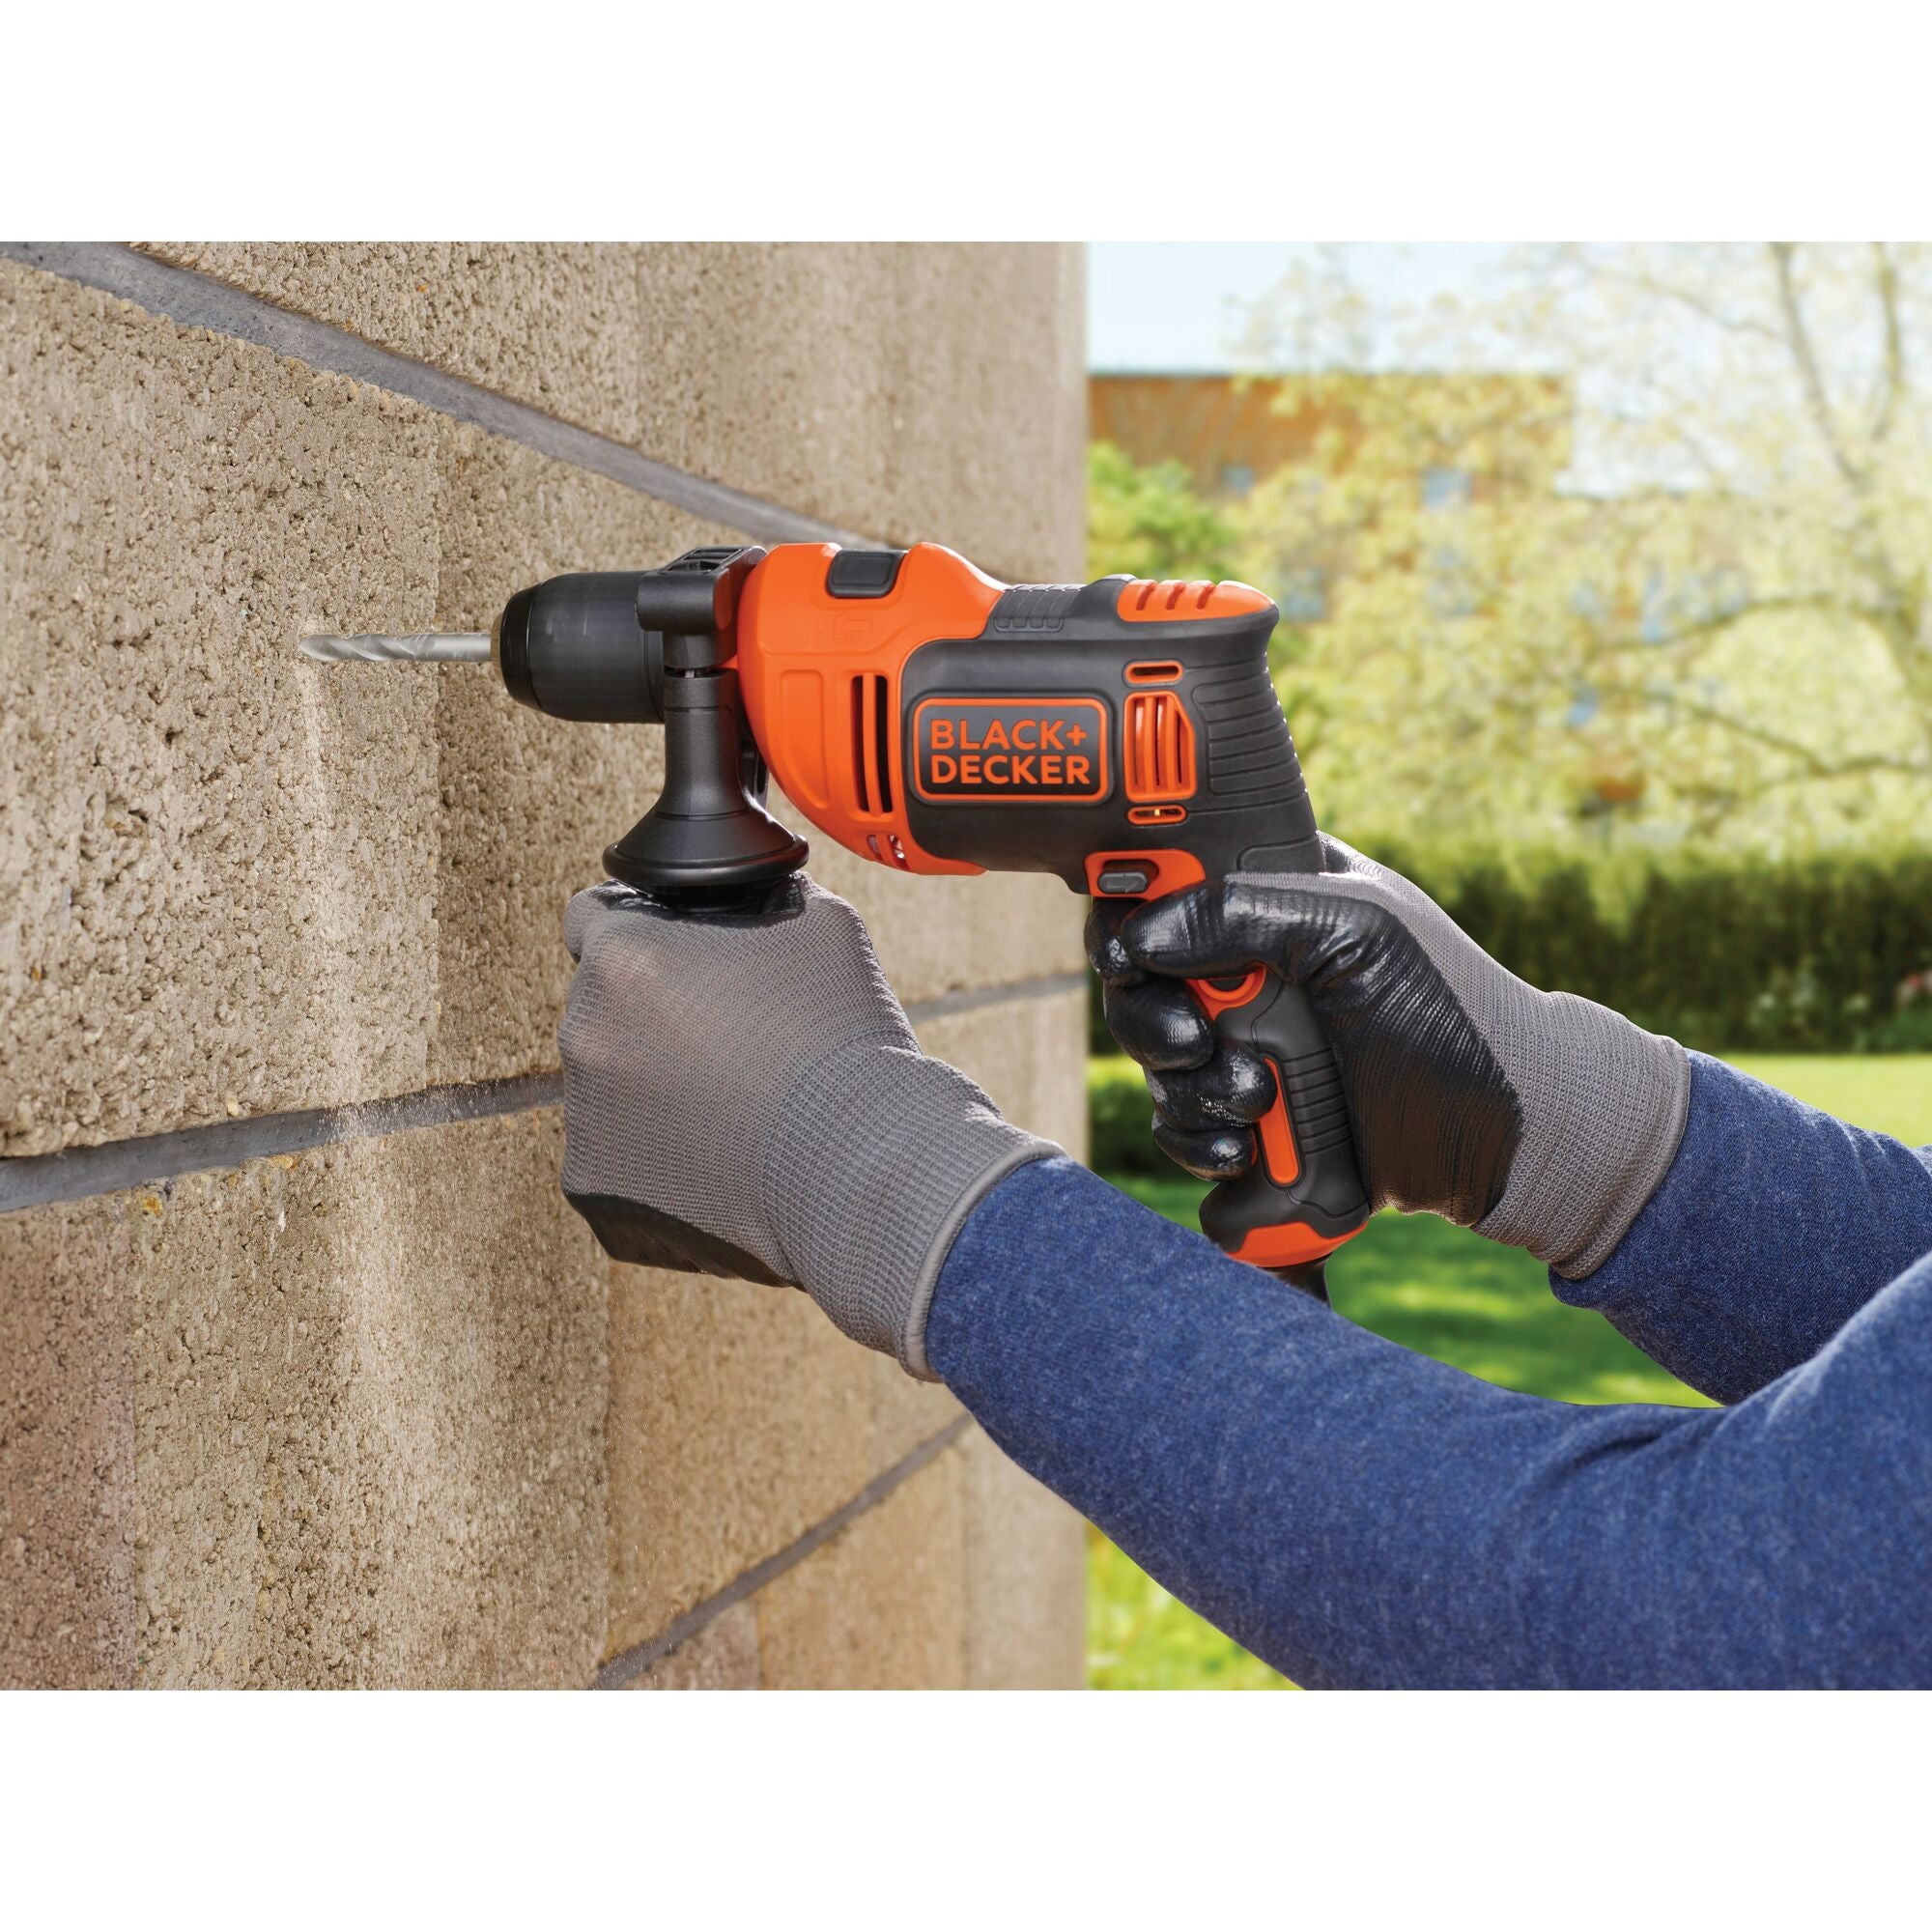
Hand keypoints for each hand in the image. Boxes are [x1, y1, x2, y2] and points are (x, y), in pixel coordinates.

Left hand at [561, 876, 1053, 1376]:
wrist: (859, 1164)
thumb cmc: (842, 1042)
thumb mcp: (821, 924)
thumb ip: (763, 898)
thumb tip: (758, 893)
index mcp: (624, 956)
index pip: (591, 916)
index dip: (639, 933)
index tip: (673, 959)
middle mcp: (584, 1029)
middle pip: (602, 1007)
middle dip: (650, 1018)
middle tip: (726, 1043)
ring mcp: (582, 1113)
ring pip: (608, 1083)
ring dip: (651, 1087)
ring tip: (732, 1107)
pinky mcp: (592, 1182)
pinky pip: (615, 1153)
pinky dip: (655, 1155)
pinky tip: (718, 1154)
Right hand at [1087, 837, 1688, 1277]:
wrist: (1510, 1140)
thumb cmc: (1454, 1015)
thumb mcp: (1357, 932)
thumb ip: (1244, 910)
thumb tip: (1138, 938)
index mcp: (1277, 895)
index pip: (1164, 886)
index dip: (1130, 918)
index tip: (1133, 955)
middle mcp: (1253, 968)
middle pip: (1141, 985)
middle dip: (1155, 1024)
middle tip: (1196, 1043)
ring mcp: (1251, 1045)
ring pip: (1159, 1065)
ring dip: (1187, 1092)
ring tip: (1254, 1104)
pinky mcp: (1256, 1119)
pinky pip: (1185, 1129)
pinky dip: (1201, 1145)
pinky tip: (1246, 1151)